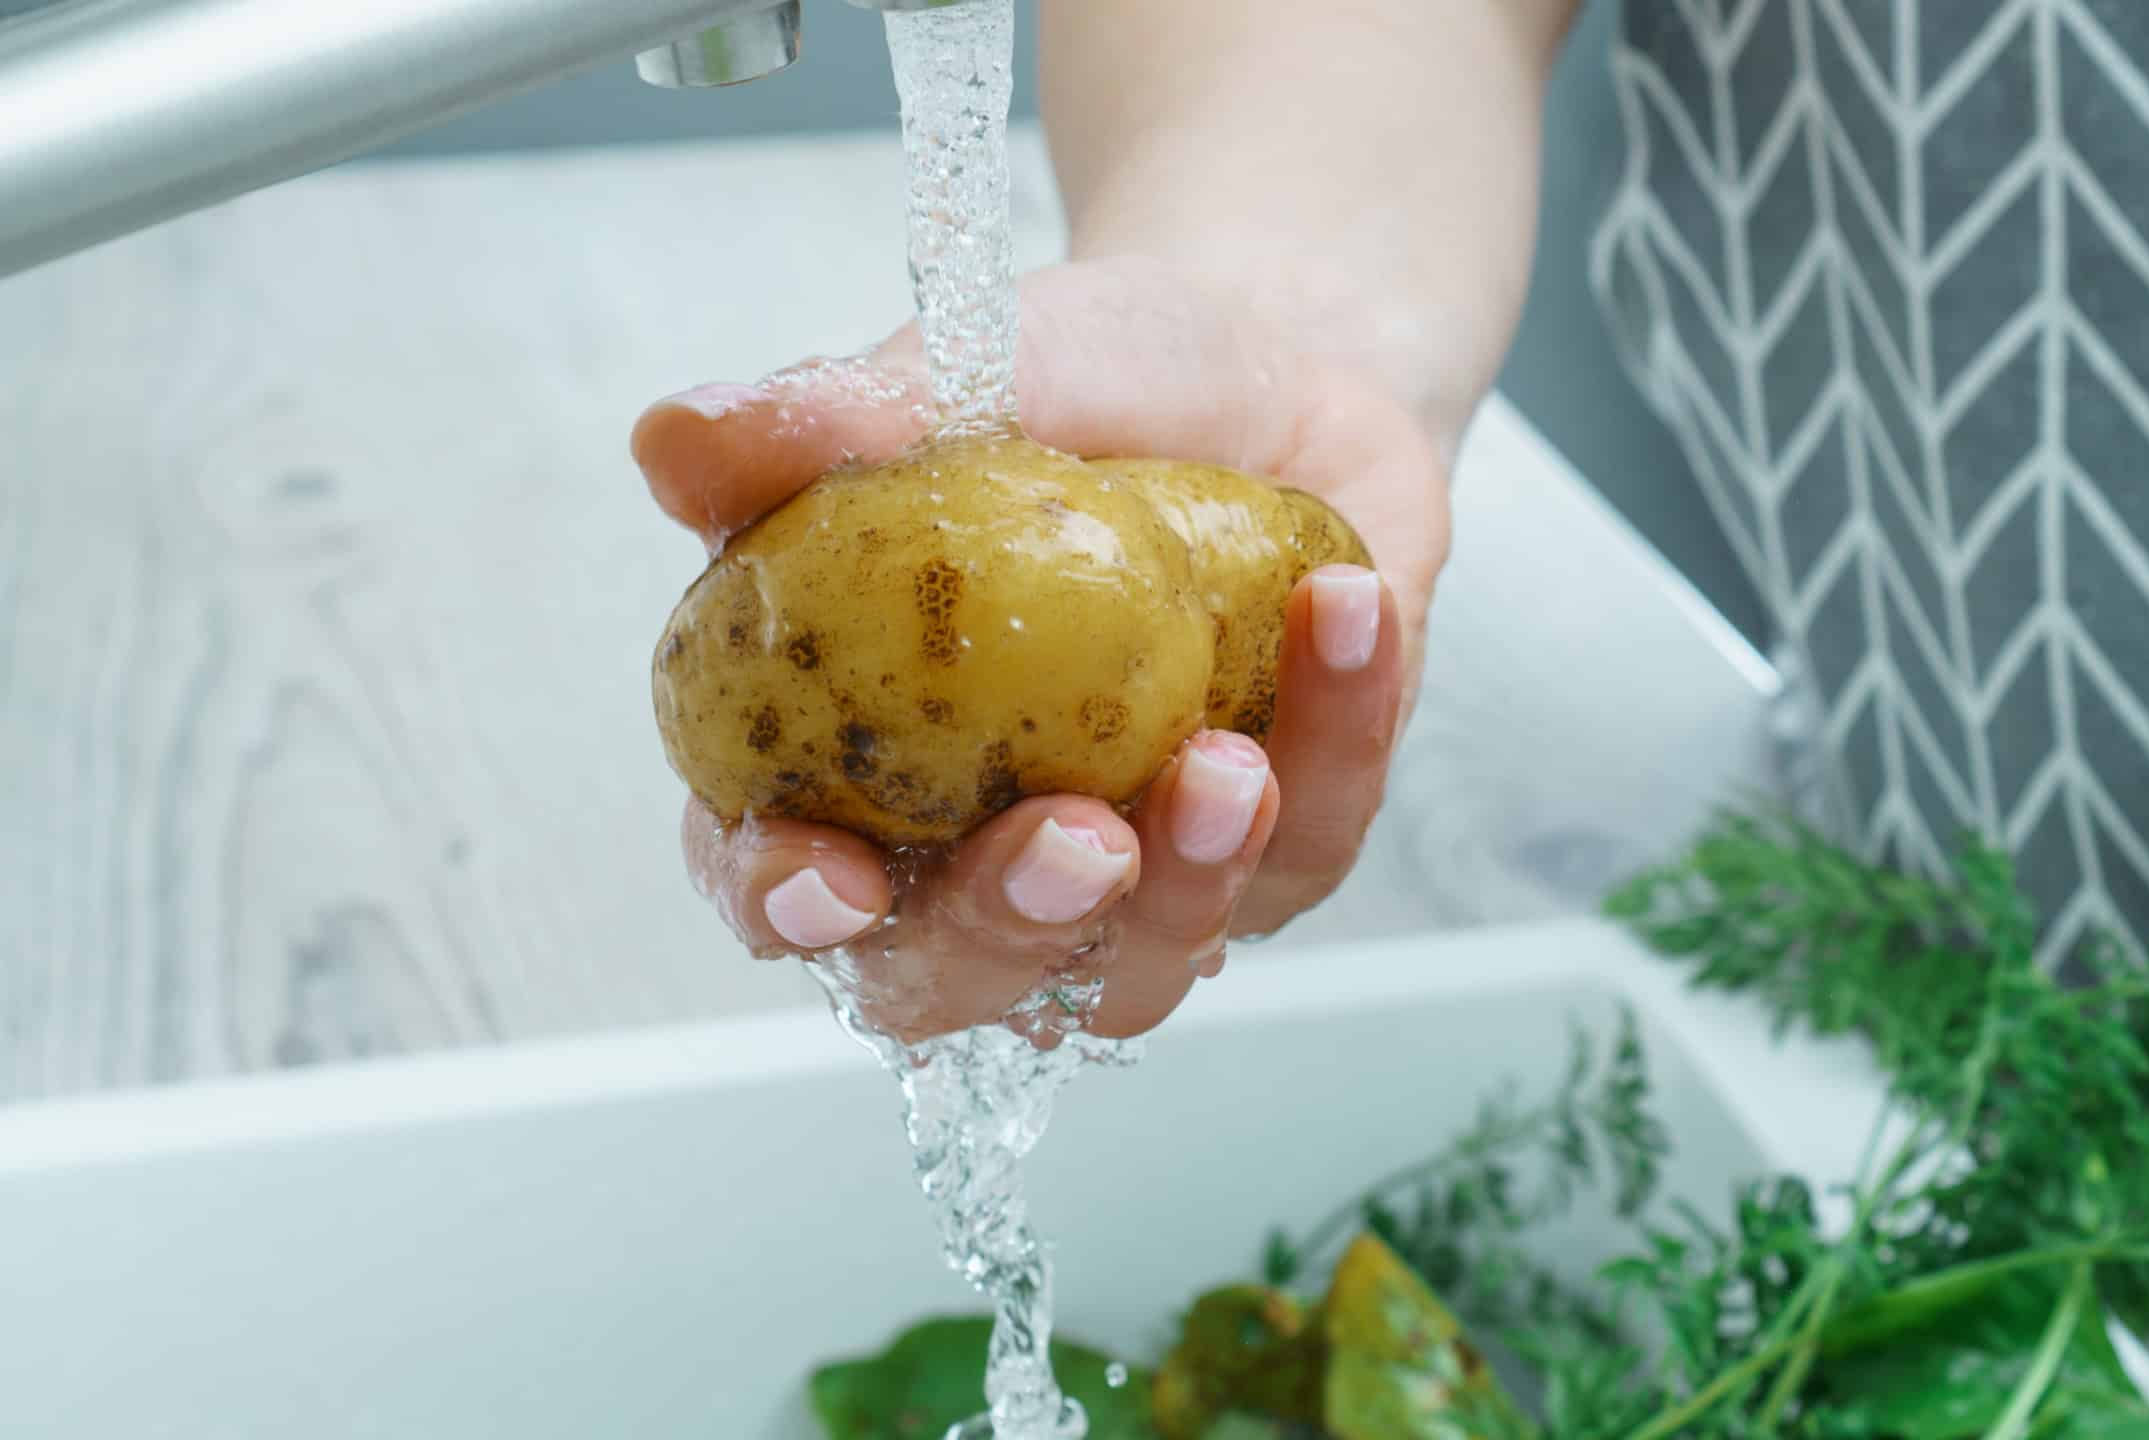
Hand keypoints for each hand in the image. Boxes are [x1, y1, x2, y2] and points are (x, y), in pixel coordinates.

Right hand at [632, 257, 1451, 1043]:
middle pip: (958, 980)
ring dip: (1186, 887)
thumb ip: (827, 421)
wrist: (1276, 362)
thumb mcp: (964, 373)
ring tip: (1229, 761)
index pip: (775, 883)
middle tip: (1074, 842)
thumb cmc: (1087, 385)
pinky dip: (1337, 737)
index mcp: (850, 762)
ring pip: (1143, 968)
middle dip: (1008, 934)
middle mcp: (979, 849)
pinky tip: (1344, 610)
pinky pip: (1316, 842)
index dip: (779, 906)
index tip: (823, 878)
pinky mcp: (1289, 845)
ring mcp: (1141, 873)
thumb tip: (674, 443)